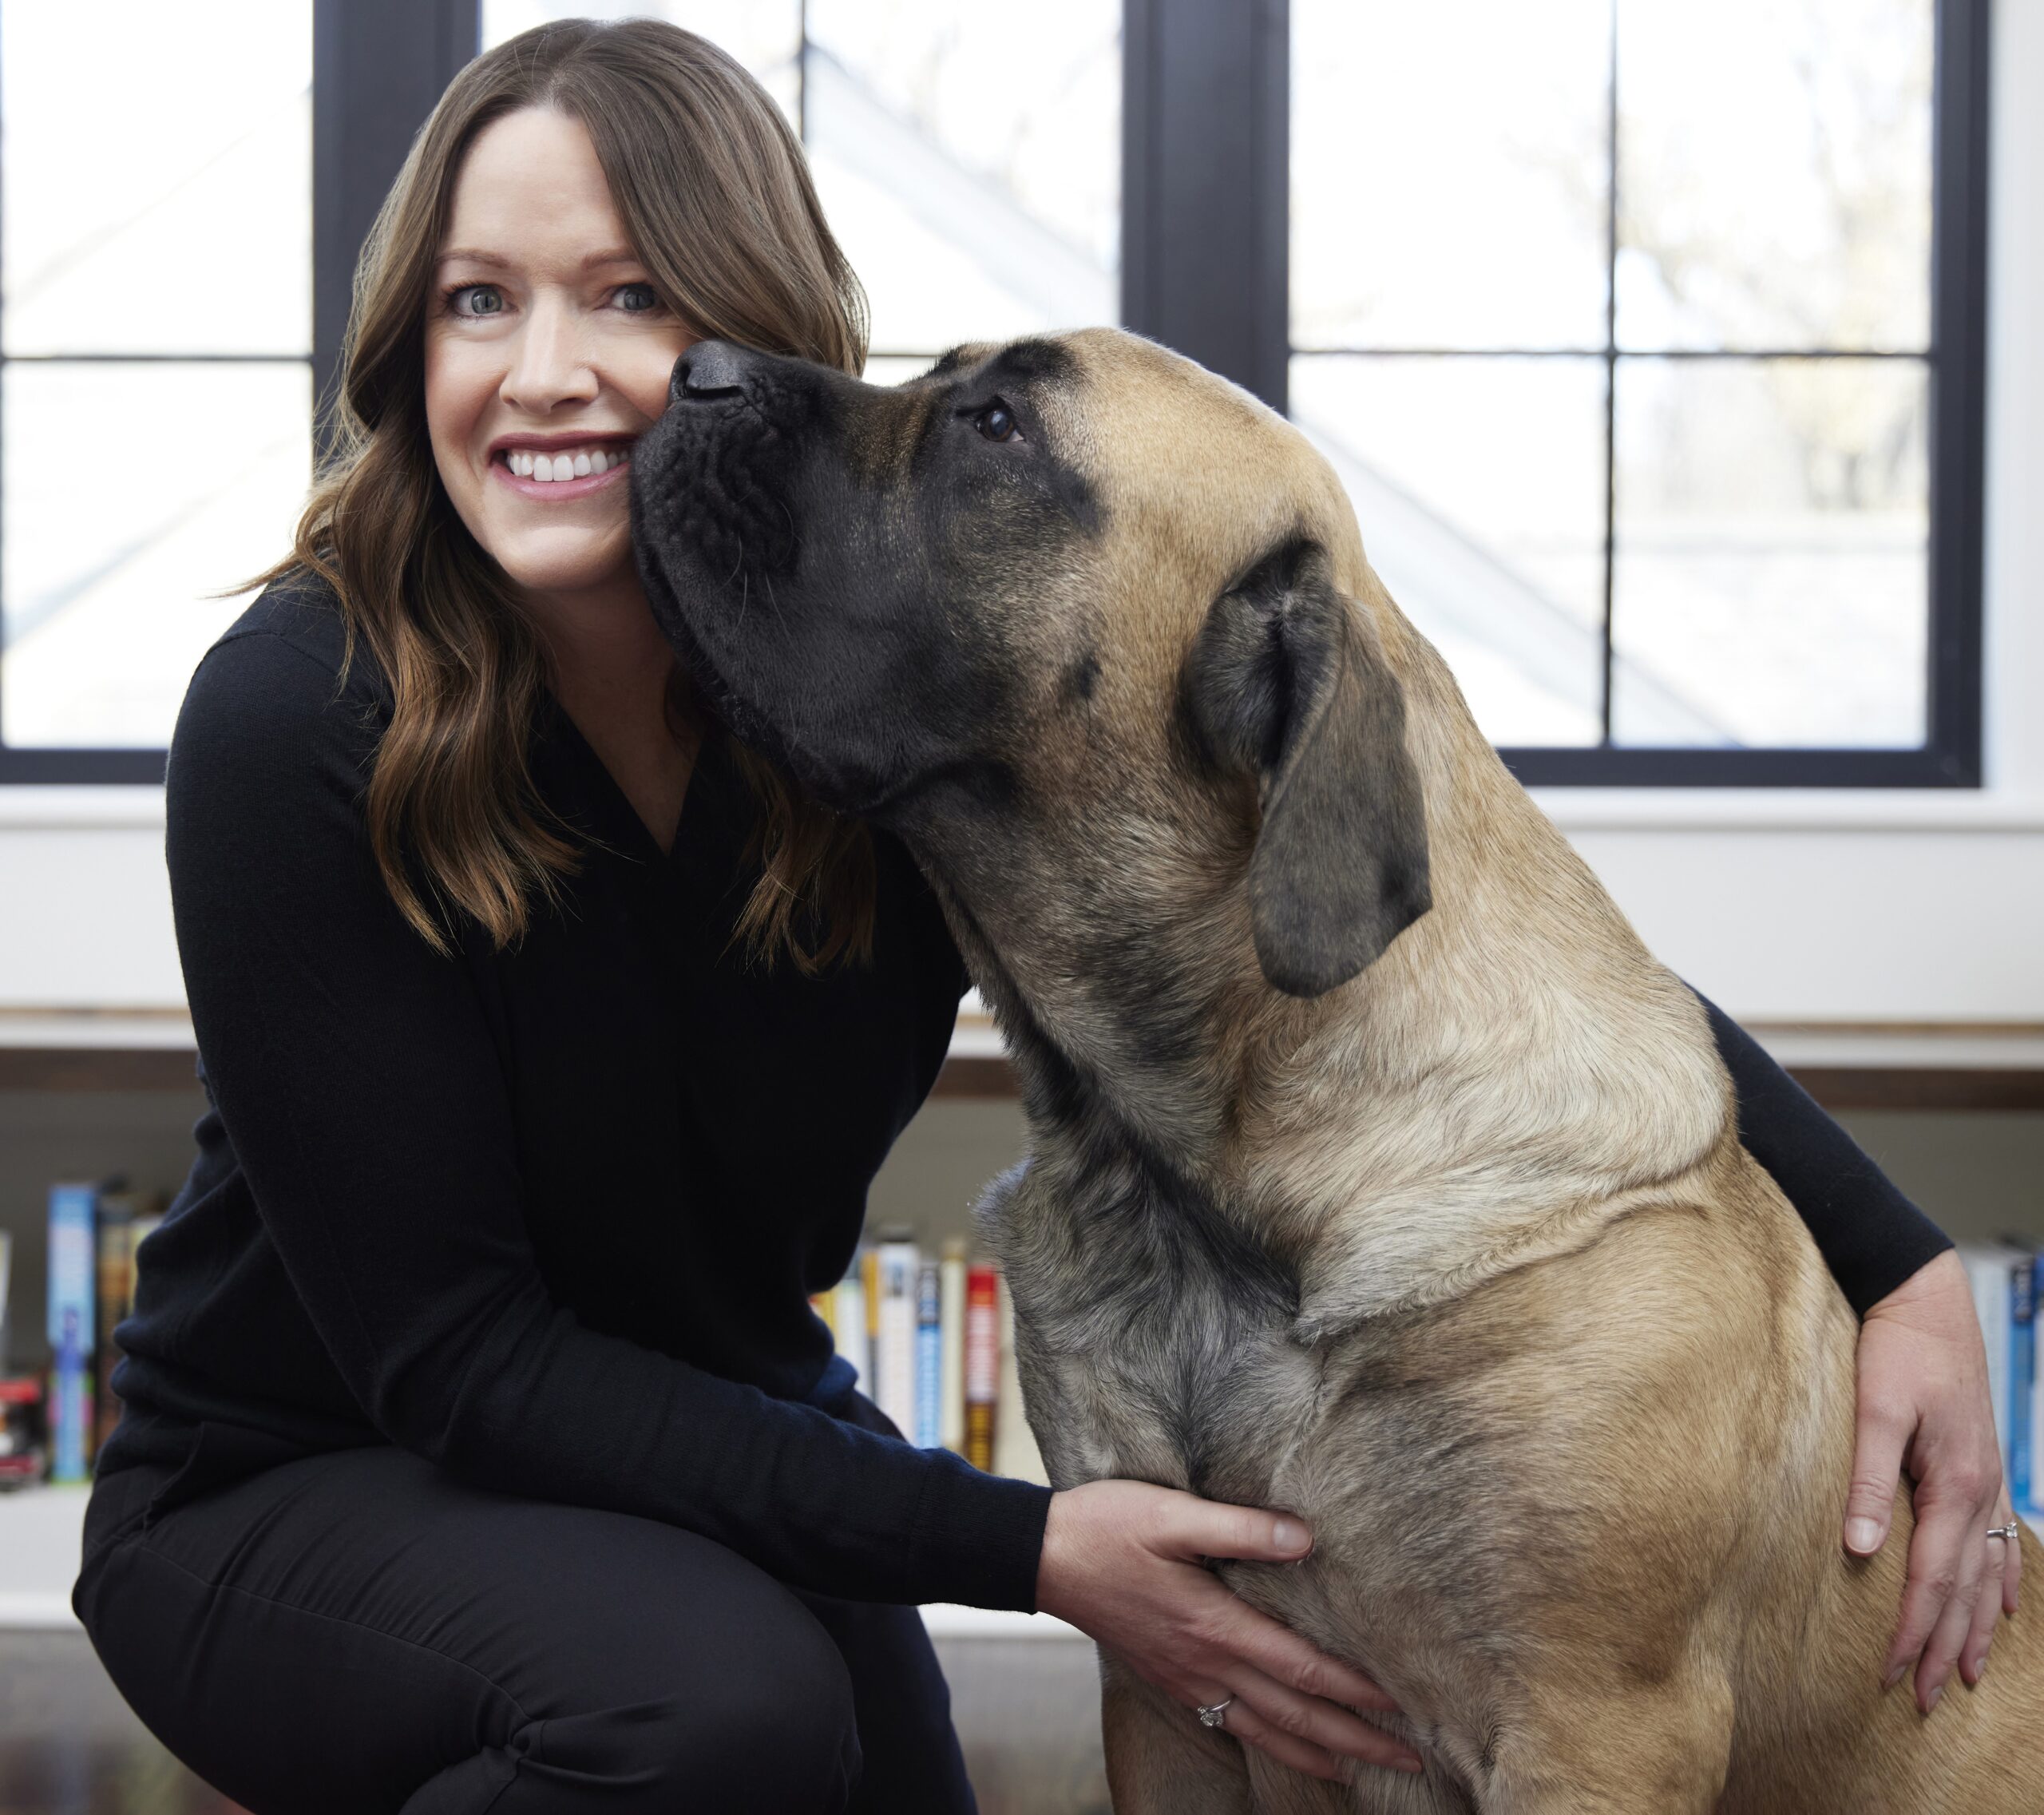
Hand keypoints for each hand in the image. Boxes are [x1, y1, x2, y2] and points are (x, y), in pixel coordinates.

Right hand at [1035, 1478, 1423, 1781]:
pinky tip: (1287, 1747)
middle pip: (1295, 1714)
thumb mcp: (1172, 1514)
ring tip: (1362, 1768)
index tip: (1404, 1702)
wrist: (1043, 1557)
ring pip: (1265, 1731)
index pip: (1301, 1667)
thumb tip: (1306, 1538)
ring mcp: (1187, 1678)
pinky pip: (1232, 1725)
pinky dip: (1271, 1745)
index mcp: (1214, 1624)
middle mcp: (1206, 1663)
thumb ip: (1241, 1528)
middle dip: (1356, 1738)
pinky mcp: (1171, 1679)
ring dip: (1320, 1752)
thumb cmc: (1107, 1526)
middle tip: (1411, 1759)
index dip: (1356, 1689)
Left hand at [1843, 1248, 2018, 1712]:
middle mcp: (1979, 1490)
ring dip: (1975, 1626)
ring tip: (1968, 1675)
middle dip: (1946, 1647)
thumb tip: (1862, 1551)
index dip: (1913, 1630)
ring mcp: (1987, 1478)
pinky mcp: (1982, 1464)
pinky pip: (2001, 1539)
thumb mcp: (1874, 1408)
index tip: (1894, 1675)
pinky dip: (2001, 1582)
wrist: (1925, 1294)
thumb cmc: (1894, 1346)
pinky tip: (2002, 1607)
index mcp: (1952, 1483)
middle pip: (1963, 1589)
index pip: (1930, 1577)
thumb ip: (1868, 1480)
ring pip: (1987, 1573)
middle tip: (1927, 1699)